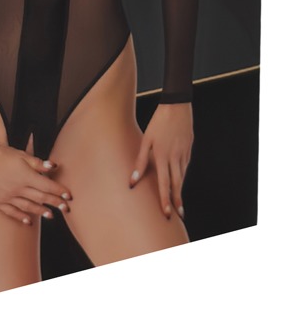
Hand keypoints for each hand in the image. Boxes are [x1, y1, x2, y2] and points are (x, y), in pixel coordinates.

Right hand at [0, 144, 71, 225]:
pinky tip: (28, 221)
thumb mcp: (19, 154)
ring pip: (28, 207)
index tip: (68, 196)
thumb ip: (36, 162)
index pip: (47, 185)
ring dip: (41, 211)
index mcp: (26, 176)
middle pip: (41, 197)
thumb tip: (53, 166)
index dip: (59, 191)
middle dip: (55, 203)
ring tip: (51, 215)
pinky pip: (12, 212)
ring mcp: (8, 198)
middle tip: (65, 209)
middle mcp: (19, 189)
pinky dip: (21, 217)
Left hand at [129, 103, 192, 219]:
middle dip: (177, 201)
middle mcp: (175, 158)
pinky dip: (182, 175)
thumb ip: (140, 161)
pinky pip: (185, 166)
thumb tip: (132, 180)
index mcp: (163, 156)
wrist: (177, 106)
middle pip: (177, 184)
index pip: (164, 183)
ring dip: (180, 190)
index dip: (165, 200)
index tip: (167, 214)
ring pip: (182, 176)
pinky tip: (179, 180)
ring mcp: (184, 154)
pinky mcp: (189, 149)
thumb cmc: (158, 121)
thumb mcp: (146, 139)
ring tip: (179, 204)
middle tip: (178, 216)